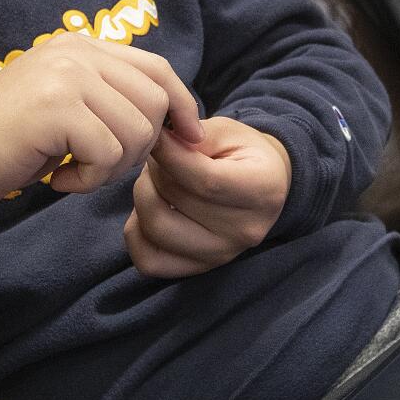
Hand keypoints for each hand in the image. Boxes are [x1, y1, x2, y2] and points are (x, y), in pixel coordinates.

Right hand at [0, 32, 202, 232]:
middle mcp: (74, 51)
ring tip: (73, 169)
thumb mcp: (62, 107)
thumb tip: (179, 117)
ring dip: (112, 167)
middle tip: (97, 165)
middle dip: (141, 146)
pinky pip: (110, 154)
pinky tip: (58, 178)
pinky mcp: (56, 108)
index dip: (182, 106)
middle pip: (155, 102)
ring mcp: (64, 76)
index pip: (157, 68)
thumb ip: (108, 97)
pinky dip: (89, 179)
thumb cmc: (2, 145)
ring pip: (137, 131)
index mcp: (79, 45)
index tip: (189, 139)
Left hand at [123, 116, 291, 277]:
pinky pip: (147, 258)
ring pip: (155, 229)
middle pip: (174, 200)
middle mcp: (244, 231)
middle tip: (160, 154)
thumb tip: (157, 142)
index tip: (157, 136)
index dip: (169, 155)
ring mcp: (220, 255)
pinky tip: (152, 207)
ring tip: (155, 180)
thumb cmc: (242, 153)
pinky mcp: (196, 269)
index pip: (204, 180)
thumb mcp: (227, 131)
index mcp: (261, 190)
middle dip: (155, 169)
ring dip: (143, 196)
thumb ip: (193, 135)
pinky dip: (137, 229)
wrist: (262, 187)